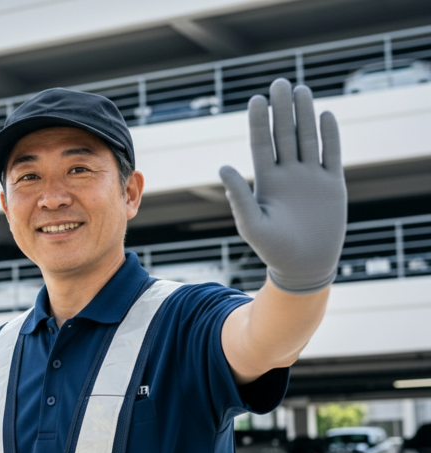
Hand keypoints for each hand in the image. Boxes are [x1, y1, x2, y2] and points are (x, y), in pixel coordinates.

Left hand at [219, 78, 346, 293]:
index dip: (259, 122)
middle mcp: (288, 174)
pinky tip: (326, 115)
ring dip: (305, 115)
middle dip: (282, 110)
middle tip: (280, 83)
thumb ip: (239, 196)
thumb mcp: (251, 223)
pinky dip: (329, 135)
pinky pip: (331, 154)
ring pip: (308, 138)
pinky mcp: (332, 184)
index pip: (261, 144)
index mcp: (266, 181)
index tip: (256, 99)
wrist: (304, 266)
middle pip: (284, 135)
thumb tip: (222, 167)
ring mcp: (310, 177)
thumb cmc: (272, 249)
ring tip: (300, 90)